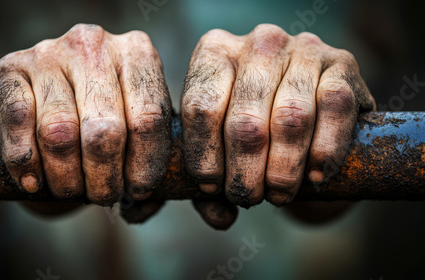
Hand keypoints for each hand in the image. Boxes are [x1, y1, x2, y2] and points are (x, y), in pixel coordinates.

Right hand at [0, 24, 171, 207]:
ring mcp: (49, 52)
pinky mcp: (9, 67)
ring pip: (59, 133)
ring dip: (66, 178)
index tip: (139, 191)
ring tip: (72, 190)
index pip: (149, 119)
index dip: (145, 167)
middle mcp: (94, 45)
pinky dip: (25, 162)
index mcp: (138, 53)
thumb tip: (144, 204)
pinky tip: (34, 182)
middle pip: (104, 131)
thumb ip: (152, 164)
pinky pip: (17, 122)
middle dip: (105, 179)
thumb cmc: (108, 120)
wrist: (57, 100)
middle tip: (103, 196)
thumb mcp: (138, 131)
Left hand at [182, 24, 375, 217]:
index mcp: (215, 52)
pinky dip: (324, 151)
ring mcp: (302, 48)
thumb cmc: (254, 130)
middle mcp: (258, 43)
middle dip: (244, 173)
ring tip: (279, 194)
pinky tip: (315, 177)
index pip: (200, 108)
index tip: (212, 188)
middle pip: (245, 121)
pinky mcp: (342, 62)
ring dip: (283, 169)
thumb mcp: (222, 146)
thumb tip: (218, 217)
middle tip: (248, 198)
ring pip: (290, 118)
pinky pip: (334, 108)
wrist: (306, 110)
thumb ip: (212, 180)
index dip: (204, 157)